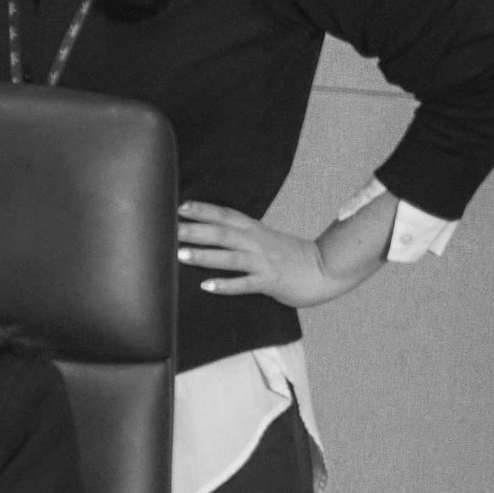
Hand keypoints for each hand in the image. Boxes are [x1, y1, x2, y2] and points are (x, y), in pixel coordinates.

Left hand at [178, 199, 382, 308]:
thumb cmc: (292, 255)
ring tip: (180, 254)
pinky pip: (245, 284)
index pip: (226, 215)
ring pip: (230, 257)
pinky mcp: (270, 282)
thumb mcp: (266, 238)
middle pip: (221, 233)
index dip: (203, 209)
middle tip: (167, 228)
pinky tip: (206, 286)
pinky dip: (225, 285)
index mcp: (255, 230)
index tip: (180, 206)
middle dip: (194, 230)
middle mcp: (256, 243)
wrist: (326, 269)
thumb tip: (213, 232)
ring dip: (204, 255)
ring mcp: (263, 263)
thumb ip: (242, 235)